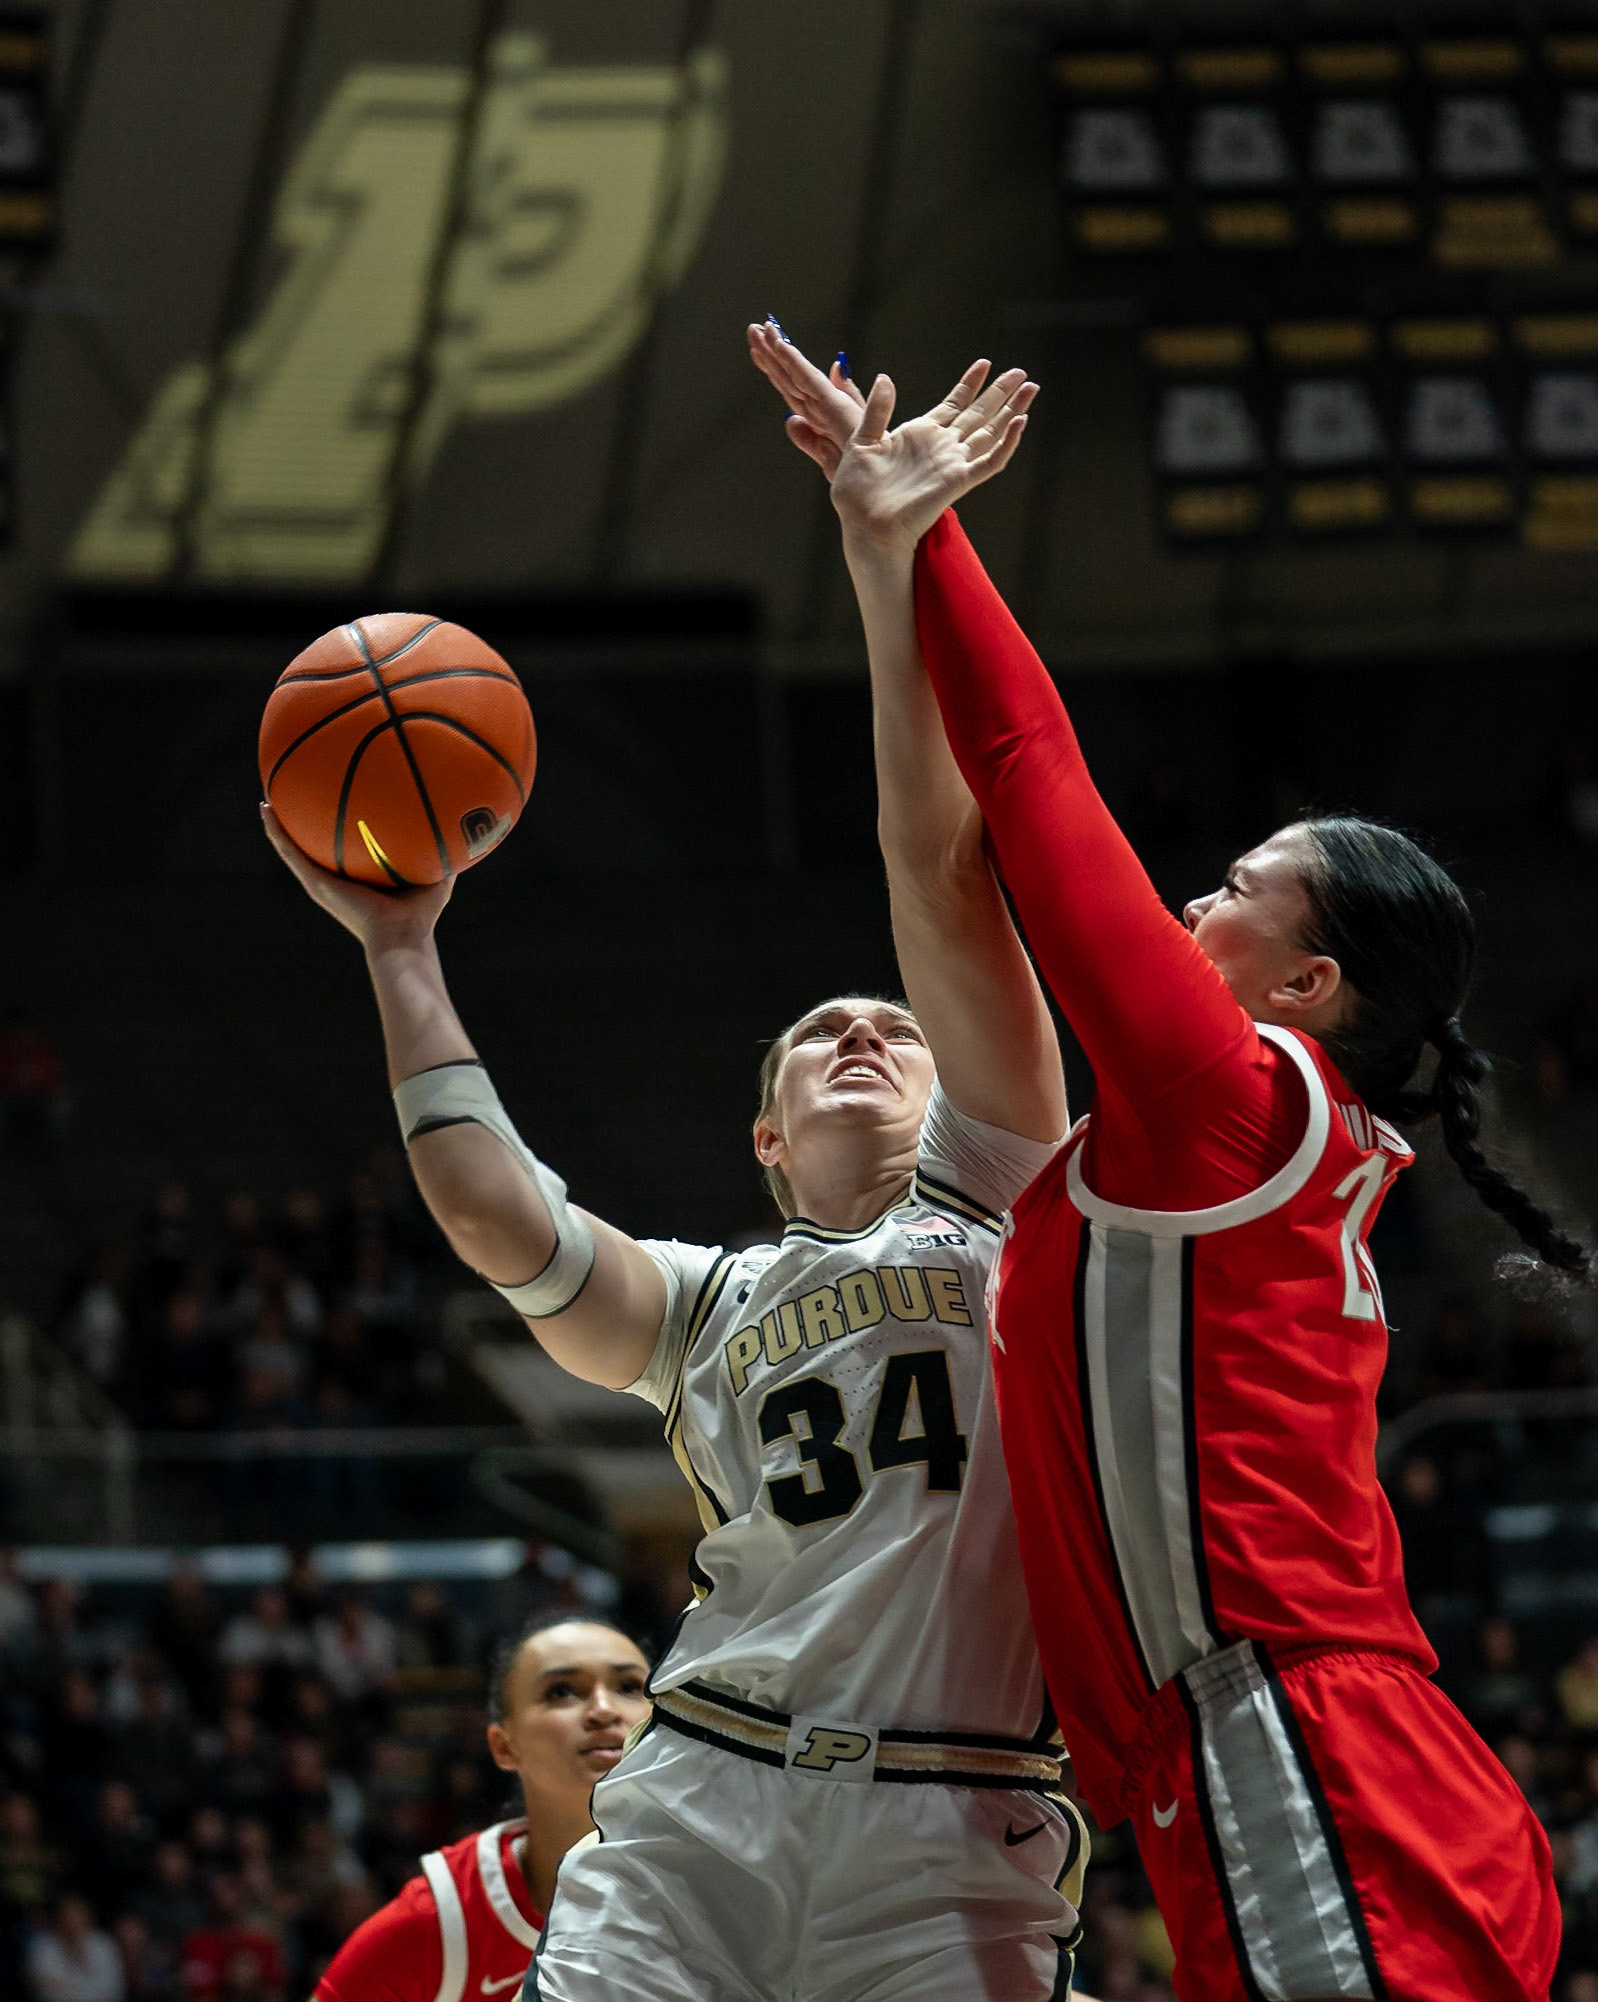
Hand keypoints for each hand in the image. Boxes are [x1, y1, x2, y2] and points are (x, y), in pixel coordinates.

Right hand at [261, 803, 453, 952]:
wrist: (401, 936)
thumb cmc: (421, 915)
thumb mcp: (437, 877)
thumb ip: (444, 854)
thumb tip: (465, 829)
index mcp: (360, 879)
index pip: (344, 852)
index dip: (336, 832)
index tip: (331, 807)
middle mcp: (337, 880)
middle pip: (314, 849)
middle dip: (303, 826)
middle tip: (292, 800)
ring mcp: (322, 882)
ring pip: (292, 849)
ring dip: (278, 826)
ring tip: (267, 802)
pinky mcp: (315, 882)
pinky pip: (290, 853)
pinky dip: (275, 832)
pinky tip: (266, 810)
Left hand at [747, 322, 1036, 550]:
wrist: (864, 525)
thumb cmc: (858, 491)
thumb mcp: (861, 440)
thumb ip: (876, 410)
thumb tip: (884, 377)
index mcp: (920, 435)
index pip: (953, 404)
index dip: (970, 384)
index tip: (984, 363)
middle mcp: (942, 448)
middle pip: (980, 414)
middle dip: (1001, 393)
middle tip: (1022, 372)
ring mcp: (953, 464)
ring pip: (991, 433)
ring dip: (1012, 411)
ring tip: (1031, 388)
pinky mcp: (958, 481)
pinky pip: (990, 461)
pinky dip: (1006, 443)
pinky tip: (1019, 423)